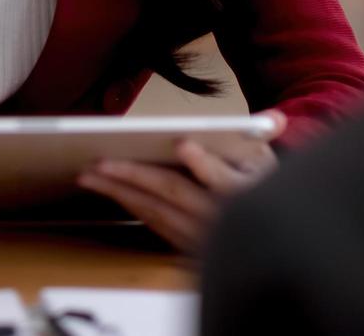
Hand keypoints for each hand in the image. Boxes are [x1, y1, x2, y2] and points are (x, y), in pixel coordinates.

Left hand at [76, 110, 286, 252]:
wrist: (264, 234)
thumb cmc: (260, 184)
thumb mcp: (266, 160)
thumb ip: (262, 137)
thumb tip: (274, 119)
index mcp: (246, 195)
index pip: (225, 181)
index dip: (204, 164)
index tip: (182, 144)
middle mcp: (221, 219)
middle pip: (176, 195)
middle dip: (136, 176)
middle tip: (100, 160)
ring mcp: (201, 237)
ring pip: (156, 212)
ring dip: (120, 193)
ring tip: (89, 175)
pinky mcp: (185, 245)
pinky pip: (152, 223)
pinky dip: (128, 205)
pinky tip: (107, 189)